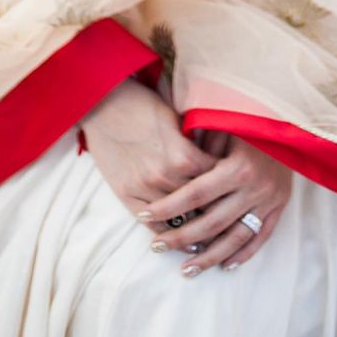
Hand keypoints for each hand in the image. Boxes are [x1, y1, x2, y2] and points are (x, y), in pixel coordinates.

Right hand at [79, 77, 219, 219]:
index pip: (214, 180)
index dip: (225, 184)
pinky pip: (150, 223)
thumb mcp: (177, 119)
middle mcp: (164, 176)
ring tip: (206, 230)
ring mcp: (142, 187)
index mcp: (183, 155)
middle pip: (198, 203)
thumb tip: (219, 157)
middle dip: (212, 207)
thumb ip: (196, 143)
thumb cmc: (144, 104)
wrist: (103, 103)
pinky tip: (176, 233)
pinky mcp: (124, 193)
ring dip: (190, 221)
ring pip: (176, 216)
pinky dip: (165, 229)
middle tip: (225, 214)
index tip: (233, 189)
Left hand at [136, 135, 292, 276]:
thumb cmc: (249, 119)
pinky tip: (225, 265)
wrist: (291, 121)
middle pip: (211, 222)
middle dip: (181, 236)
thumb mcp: (223, 127)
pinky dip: (243, 254)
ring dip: (209, 256)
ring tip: (186, 270)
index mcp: (237, 167)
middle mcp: (254, 188)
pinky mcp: (281, 206)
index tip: (145, 214)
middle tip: (156, 246)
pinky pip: (261, 237)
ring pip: (235, 238)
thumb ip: (200, 148)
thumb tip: (168, 169)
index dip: (169, 206)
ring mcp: (270, 200)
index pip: (195, 194)